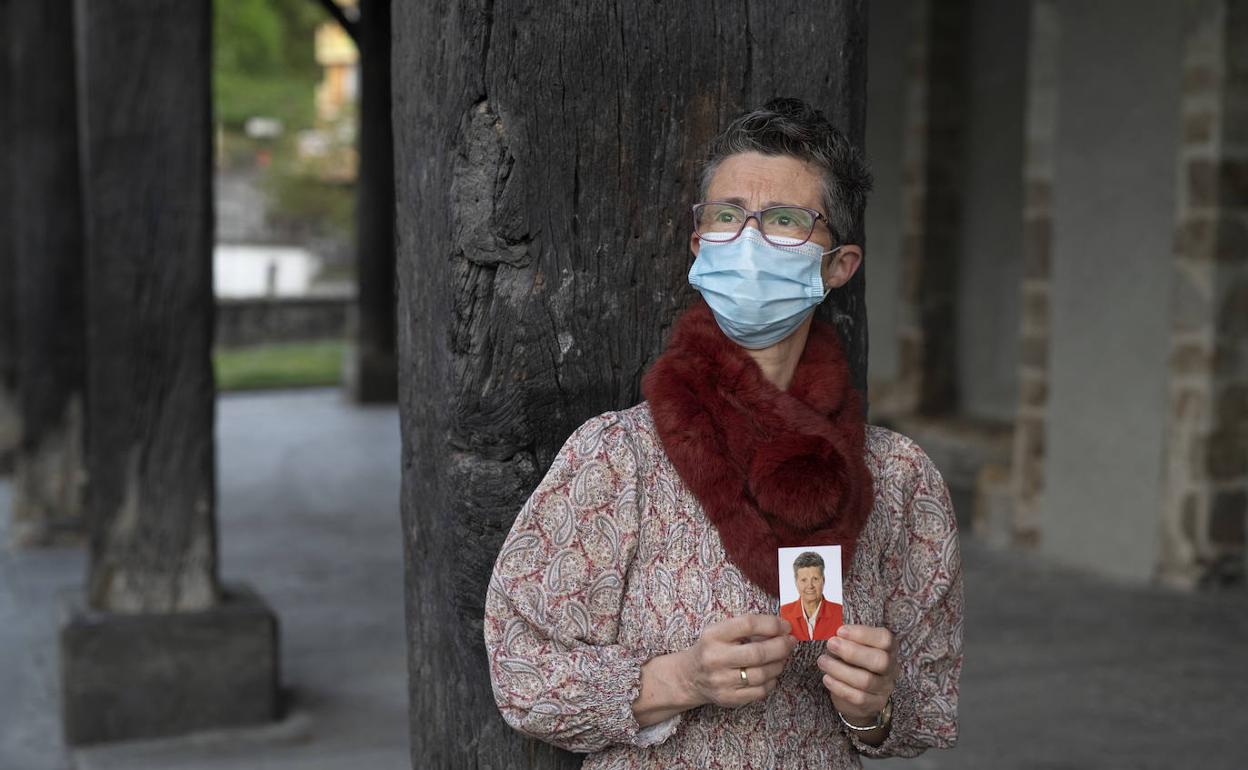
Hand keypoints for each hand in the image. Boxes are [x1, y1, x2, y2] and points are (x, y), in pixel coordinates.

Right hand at [680, 614, 796, 708]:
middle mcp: (715, 658)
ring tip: (782, 657)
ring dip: (779, 664)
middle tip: (791, 642)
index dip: (772, 624)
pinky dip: (772, 681)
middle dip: (782, 646)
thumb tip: (781, 629)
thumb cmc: (712, 649)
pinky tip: (771, 673)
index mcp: (713, 635)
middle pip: (758, 653)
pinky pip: (760, 691)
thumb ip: (747, 628)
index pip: (748, 624)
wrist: (690, 676)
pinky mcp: (729, 698)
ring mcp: (721, 681)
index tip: (785, 626)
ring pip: (762, 674)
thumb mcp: (720, 631)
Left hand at [817, 624, 897, 724]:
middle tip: (831, 644)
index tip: (840, 631)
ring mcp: (884, 688)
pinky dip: (839, 687)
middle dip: (852, 651)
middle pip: (881, 661)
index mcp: (889, 649)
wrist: (856, 694)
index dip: (863, 634)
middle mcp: (891, 668)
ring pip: (866, 680)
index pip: (885, 639)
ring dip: (840, 669)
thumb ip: (846, 640)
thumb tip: (834, 637)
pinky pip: (858, 697)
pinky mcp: (874, 704)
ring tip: (823, 661)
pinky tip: (827, 678)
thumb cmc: (852, 662)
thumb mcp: (851, 646)